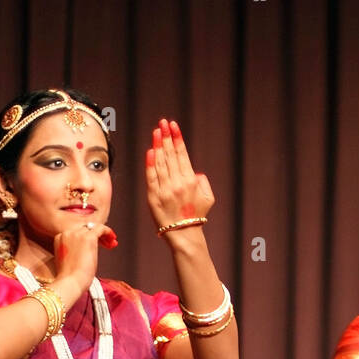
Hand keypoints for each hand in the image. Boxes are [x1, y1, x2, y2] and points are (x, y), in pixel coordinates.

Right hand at [52, 220, 116, 296]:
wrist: (70, 282)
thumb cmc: (69, 278)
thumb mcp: (68, 261)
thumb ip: (73, 252)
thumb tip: (85, 252)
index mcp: (60, 238)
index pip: (76, 233)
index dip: (86, 237)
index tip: (95, 244)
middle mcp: (67, 233)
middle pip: (85, 229)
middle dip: (96, 235)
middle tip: (106, 243)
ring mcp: (77, 234)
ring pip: (93, 228)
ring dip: (103, 235)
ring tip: (110, 242)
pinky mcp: (88, 237)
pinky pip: (100, 228)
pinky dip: (108, 231)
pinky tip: (113, 237)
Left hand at [146, 118, 214, 234]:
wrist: (185, 236)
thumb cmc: (196, 217)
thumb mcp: (208, 199)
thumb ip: (203, 183)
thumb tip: (197, 172)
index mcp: (191, 181)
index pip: (182, 154)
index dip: (177, 138)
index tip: (173, 125)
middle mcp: (178, 183)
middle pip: (171, 155)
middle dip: (166, 136)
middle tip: (163, 122)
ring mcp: (165, 189)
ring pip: (161, 162)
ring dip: (158, 145)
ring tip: (156, 131)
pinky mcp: (154, 197)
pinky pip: (151, 177)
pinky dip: (150, 163)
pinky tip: (150, 151)